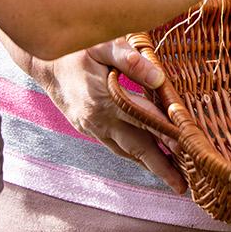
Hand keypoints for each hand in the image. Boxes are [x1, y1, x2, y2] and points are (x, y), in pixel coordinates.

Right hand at [29, 37, 186, 192]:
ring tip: (173, 178)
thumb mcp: (102, 45)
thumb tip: (159, 78)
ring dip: (150, 166)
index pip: (143, 120)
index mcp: (104, 100)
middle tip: (183, 186)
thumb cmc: (76, 50)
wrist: (44, 63)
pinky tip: (149, 161)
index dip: (166, 134)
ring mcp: (93, 128)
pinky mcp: (89, 129)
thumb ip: (130, 60)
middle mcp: (99, 121)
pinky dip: (135, 156)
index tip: (186, 147)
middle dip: (161, 167)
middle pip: (137, 148)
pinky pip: (116, 147)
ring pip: (127, 152)